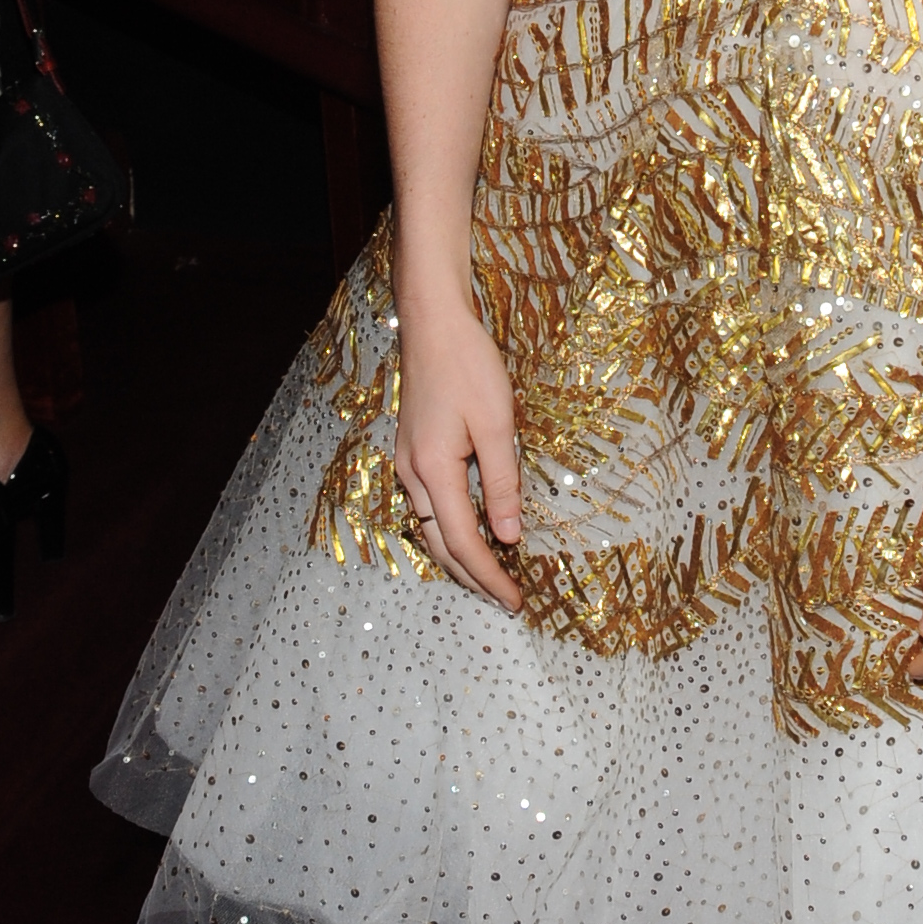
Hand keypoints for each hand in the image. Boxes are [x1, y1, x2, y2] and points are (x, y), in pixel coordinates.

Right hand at [390, 294, 523, 610]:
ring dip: (459, 559)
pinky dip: (449, 532)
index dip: (489, 575)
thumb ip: (502, 482)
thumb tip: (508, 536)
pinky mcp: (413, 453)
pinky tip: (469, 535)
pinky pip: (428, 508)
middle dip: (473, 578)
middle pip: (440, 545)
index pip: (462, 540)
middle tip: (506, 600)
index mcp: (433, 470)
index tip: (515, 599)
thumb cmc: (468, 366)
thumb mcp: (496, 423)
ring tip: (490, 578)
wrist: (433, 324)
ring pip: (430, 529)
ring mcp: (408, 464)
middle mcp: (412, 474)